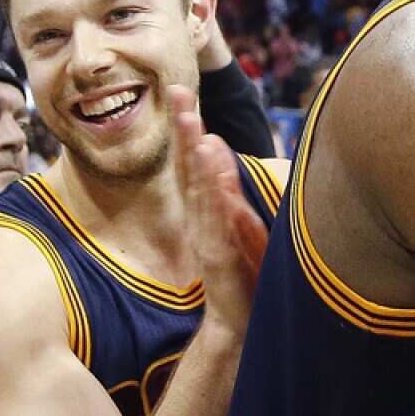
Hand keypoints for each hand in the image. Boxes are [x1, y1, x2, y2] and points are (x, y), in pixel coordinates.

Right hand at [169, 85, 267, 336]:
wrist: (234, 322)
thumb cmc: (236, 271)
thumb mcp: (230, 220)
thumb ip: (219, 184)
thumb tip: (212, 145)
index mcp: (204, 207)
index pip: (191, 159)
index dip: (185, 126)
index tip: (180, 92)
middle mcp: (201, 216)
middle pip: (188, 166)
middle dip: (184, 128)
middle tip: (178, 93)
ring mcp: (208, 235)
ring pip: (199, 189)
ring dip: (195, 157)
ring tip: (195, 125)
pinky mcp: (219, 255)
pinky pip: (216, 221)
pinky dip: (213, 196)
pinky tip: (212, 176)